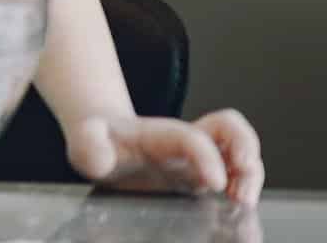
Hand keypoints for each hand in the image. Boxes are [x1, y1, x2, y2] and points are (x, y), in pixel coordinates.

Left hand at [69, 111, 263, 203]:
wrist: (101, 141)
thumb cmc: (97, 142)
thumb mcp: (86, 142)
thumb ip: (90, 146)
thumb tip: (100, 158)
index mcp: (160, 134)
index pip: (191, 138)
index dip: (207, 157)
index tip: (215, 183)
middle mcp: (186, 142)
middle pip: (229, 129)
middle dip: (245, 151)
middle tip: (242, 190)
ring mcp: (200, 159)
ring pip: (242, 150)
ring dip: (252, 174)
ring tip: (244, 202)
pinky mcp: (205, 177)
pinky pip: (238, 174)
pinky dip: (247, 188)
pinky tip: (238, 208)